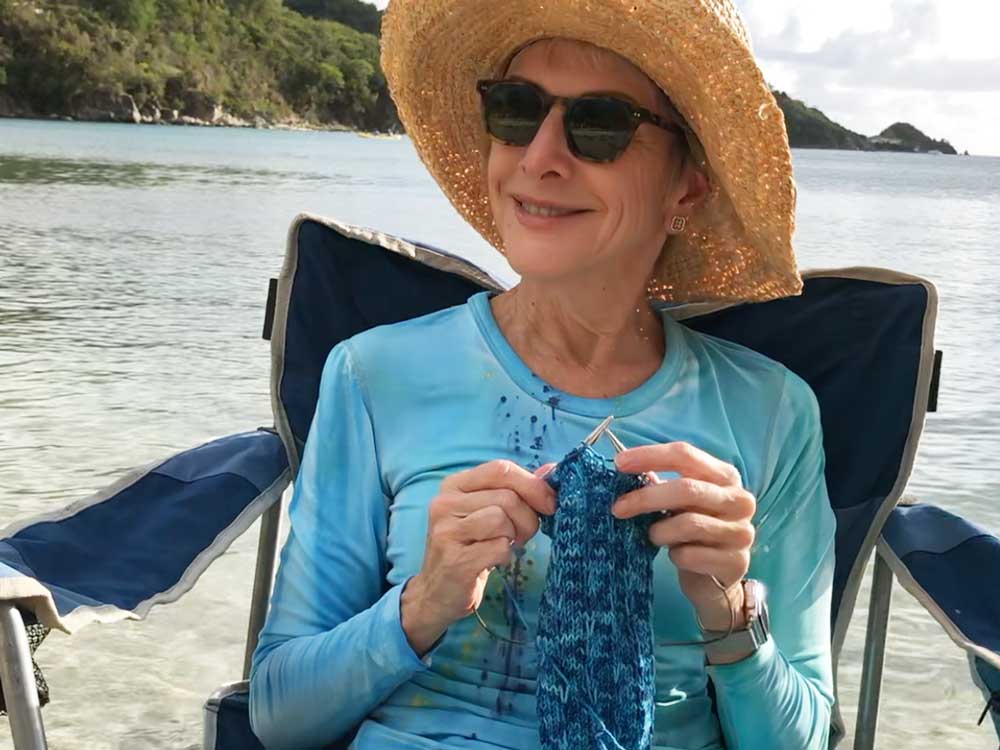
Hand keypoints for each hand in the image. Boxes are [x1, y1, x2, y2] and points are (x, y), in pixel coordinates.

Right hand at [401, 459, 555, 655]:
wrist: (437, 592)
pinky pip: (498, 548)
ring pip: (502, 520)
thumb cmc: (471, 547)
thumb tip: (552, 470)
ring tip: (503, 546)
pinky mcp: (454, 560)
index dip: (532, 484)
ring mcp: (446, 531)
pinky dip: (504, 556)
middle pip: (507, 497)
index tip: (549, 503)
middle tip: (520, 536)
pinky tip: (491, 561)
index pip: (501, 469)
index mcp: (454, 485)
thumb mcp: (490, 512)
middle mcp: (445, 503)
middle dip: (527, 518)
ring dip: (513, 537)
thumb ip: (518, 489)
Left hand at [611, 442, 755, 631]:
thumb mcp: (679, 504)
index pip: (686, 454)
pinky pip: (691, 555)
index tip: (619, 463)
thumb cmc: (693, 533)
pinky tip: (676, 556)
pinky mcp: (736, 562)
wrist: (715, 581)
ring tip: (653, 536)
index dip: (650, 456)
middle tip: (618, 508)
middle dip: (646, 498)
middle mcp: (739, 500)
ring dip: (660, 531)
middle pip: (688, 489)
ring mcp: (742, 532)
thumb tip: (626, 467)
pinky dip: (674, 555)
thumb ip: (659, 484)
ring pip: (689, 524)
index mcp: (725, 476)